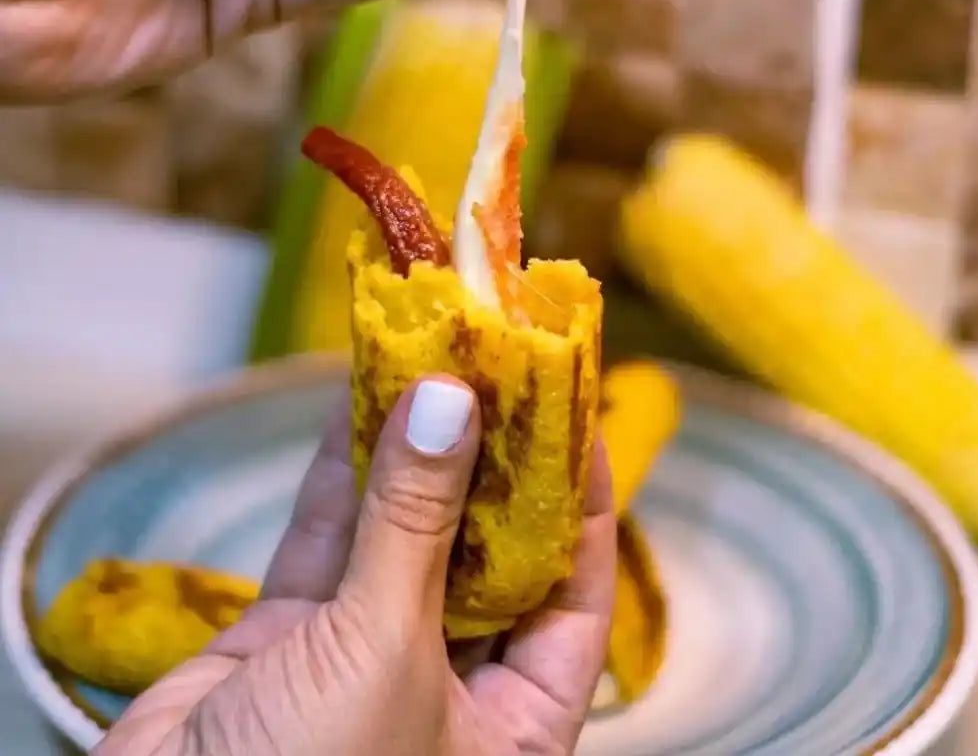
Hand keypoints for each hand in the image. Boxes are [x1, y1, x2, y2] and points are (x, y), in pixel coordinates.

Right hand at [96, 377, 615, 755]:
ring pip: (402, 534)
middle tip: (497, 366)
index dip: (583, 503)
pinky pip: (328, 542)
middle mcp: (451, 688)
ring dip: (410, 450)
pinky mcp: (292, 640)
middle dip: (489, 460)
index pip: (575, 596)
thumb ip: (416, 524)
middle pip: (488, 552)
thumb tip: (450, 401)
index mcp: (516, 727)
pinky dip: (340, 475)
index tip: (576, 413)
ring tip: (429, 359)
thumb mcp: (385, 653)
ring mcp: (367, 659)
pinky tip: (355, 400)